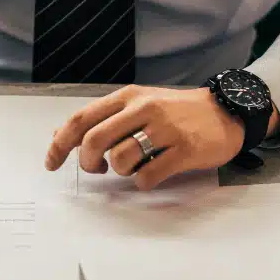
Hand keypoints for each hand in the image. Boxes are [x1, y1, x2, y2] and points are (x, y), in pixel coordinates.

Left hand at [45, 85, 274, 190]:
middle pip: (95, 140)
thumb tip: (60, 134)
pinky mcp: (184, 150)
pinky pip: (149, 175)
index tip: (51, 162)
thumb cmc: (178, 111)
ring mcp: (165, 129)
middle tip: (95, 170)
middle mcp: (144, 109)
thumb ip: (103, 118)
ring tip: (132, 167)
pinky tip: (151, 175)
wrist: (227, 111)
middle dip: (87, 162)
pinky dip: (143, 182)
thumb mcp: (139, 104)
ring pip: (120, 159)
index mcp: (128, 97)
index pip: (81, 119)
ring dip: (119, 172)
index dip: (60, 144)